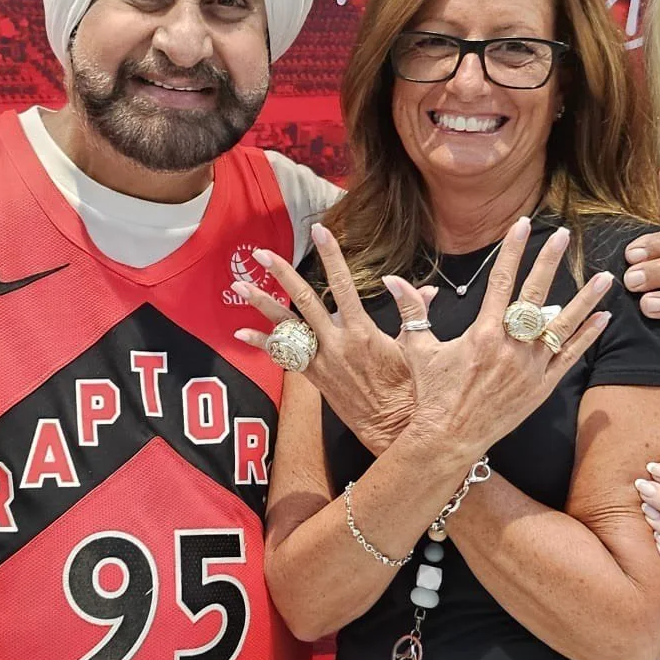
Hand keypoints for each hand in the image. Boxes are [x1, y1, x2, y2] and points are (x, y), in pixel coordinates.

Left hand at [234, 225, 421, 455]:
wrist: (394, 427)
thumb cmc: (408, 388)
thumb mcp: (417, 346)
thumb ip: (415, 310)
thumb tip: (419, 285)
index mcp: (362, 332)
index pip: (344, 285)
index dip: (332, 257)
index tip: (321, 232)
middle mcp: (336, 344)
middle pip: (304, 302)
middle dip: (282, 275)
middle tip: (262, 254)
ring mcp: (322, 362)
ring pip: (286, 328)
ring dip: (262, 306)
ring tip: (239, 286)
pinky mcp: (314, 378)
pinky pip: (284, 358)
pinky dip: (263, 345)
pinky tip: (241, 334)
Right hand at [383, 217, 611, 457]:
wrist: (448, 439)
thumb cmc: (431, 395)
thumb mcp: (418, 349)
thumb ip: (411, 311)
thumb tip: (393, 279)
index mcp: (482, 333)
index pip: (501, 281)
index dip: (512, 250)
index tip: (523, 225)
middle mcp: (510, 347)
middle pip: (535, 294)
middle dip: (549, 262)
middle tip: (563, 237)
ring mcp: (529, 367)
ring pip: (562, 325)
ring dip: (586, 299)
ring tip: (606, 277)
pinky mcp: (541, 388)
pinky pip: (569, 357)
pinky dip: (587, 337)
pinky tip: (603, 318)